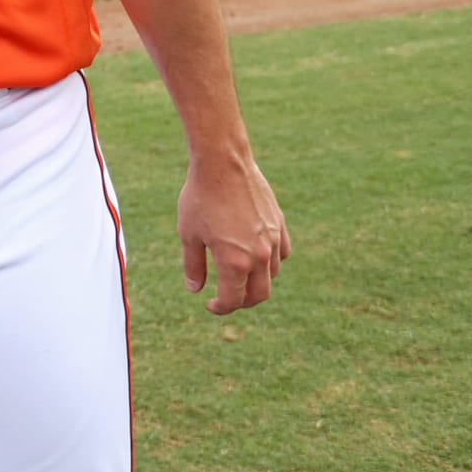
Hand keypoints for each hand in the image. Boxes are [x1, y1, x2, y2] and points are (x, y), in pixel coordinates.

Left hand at [177, 156, 289, 313]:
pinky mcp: (280, 224)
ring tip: (238, 275)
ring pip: (272, 274)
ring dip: (257, 281)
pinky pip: (282, 252)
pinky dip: (272, 261)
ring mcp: (273, 240)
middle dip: (242, 302)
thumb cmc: (200, 198)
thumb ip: (193, 265)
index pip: (233, 299)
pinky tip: (257, 256)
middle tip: (227, 298)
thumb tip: (196, 289)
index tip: (209, 304)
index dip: (221, 308)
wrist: (223, 164)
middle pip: (259, 294)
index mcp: (235, 262)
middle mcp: (259, 256)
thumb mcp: (189, 234)